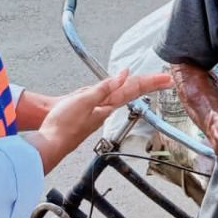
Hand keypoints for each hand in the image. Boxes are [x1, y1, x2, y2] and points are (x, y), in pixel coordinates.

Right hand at [33, 69, 171, 173]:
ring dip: (138, 86)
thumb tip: (124, 75)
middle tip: (166, 79)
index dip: (150, 82)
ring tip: (151, 81)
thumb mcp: (84, 100)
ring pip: (123, 95)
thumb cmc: (63, 123)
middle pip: (132, 92)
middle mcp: (107, 108)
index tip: (166, 79)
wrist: (50, 141)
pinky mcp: (90, 113)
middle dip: (149, 84)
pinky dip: (120, 90)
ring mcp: (99, 111)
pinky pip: (111, 98)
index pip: (133, 89)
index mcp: (108, 104)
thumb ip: (104, 88)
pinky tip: (121, 89)